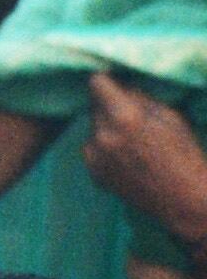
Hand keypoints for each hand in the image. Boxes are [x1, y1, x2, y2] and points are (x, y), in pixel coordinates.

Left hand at [80, 72, 206, 242]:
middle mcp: (102, 135)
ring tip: (132, 139)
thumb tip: (121, 84)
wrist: (183, 199)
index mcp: (124, 117)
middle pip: (94, 106)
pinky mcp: (92, 173)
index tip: (113, 79)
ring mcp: (94, 156)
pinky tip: (126, 156)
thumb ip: (140, 98)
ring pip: (93, 128)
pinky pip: (92, 149)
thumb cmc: (185, 154)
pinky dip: (104, 147)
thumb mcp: (170, 116)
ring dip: (106, 126)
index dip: (106, 79)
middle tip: (129, 111)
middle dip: (109, 104)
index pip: (96, 83)